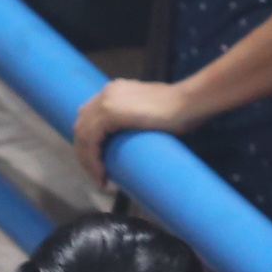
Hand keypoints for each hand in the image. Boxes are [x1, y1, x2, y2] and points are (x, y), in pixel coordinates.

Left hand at [71, 77, 196, 186]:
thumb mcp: (147, 112)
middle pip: (81, 127)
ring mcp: (107, 100)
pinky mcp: (111, 112)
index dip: (87, 143)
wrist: (190, 102)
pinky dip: (93, 160)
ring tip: (101, 180)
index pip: (88, 118)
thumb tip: (131, 139)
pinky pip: (91, 140)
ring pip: (82, 136)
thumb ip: (134, 118)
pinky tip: (102, 175)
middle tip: (97, 176)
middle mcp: (105, 92)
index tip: (97, 164)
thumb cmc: (179, 111)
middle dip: (84, 155)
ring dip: (87, 161)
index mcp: (113, 91)